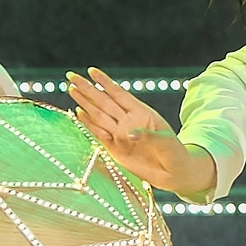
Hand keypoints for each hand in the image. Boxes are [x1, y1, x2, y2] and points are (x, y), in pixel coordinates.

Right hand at [63, 68, 184, 192]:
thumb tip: (127, 133)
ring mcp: (120, 134)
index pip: (119, 94)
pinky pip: (99, 134)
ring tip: (72, 90)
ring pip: (99, 115)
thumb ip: (148, 136)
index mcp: (141, 113)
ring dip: (85, 103)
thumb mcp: (166, 141)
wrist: (174, 173)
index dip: (106, 83)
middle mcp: (128, 121)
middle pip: (104, 102)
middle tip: (72, 76)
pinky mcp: (115, 149)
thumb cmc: (174, 153)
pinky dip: (89, 124)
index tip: (91, 71)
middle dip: (88, 89)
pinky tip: (79, 113)